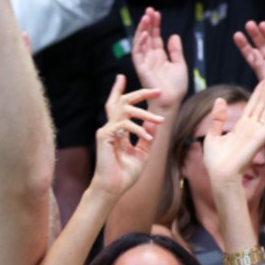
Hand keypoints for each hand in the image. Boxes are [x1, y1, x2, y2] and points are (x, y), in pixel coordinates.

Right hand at [90, 76, 163, 197]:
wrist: (113, 188)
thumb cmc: (125, 174)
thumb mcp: (142, 153)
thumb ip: (147, 137)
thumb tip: (154, 122)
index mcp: (118, 130)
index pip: (118, 106)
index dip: (119, 91)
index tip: (121, 76)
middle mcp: (111, 127)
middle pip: (121, 101)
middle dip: (139, 93)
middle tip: (157, 90)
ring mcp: (106, 131)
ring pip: (124, 110)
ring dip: (144, 113)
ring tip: (159, 120)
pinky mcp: (104, 136)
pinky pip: (123, 125)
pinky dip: (138, 130)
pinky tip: (147, 139)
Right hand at [131, 8, 186, 111]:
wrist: (171, 101)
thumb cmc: (176, 87)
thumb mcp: (179, 64)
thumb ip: (175, 50)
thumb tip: (173, 35)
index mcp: (159, 56)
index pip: (155, 36)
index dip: (155, 25)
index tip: (156, 13)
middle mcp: (150, 57)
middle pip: (147, 36)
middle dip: (147, 23)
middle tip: (149, 10)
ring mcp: (145, 63)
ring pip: (140, 42)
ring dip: (142, 30)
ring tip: (146, 18)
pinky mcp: (141, 69)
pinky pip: (138, 54)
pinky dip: (140, 43)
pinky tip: (145, 33)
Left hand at [203, 76, 264, 185]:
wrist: (220, 175)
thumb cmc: (216, 161)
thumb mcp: (212, 135)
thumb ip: (218, 118)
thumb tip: (220, 100)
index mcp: (241, 127)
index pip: (252, 106)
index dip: (257, 93)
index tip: (262, 80)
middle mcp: (252, 128)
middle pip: (261, 104)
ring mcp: (257, 132)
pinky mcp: (261, 137)